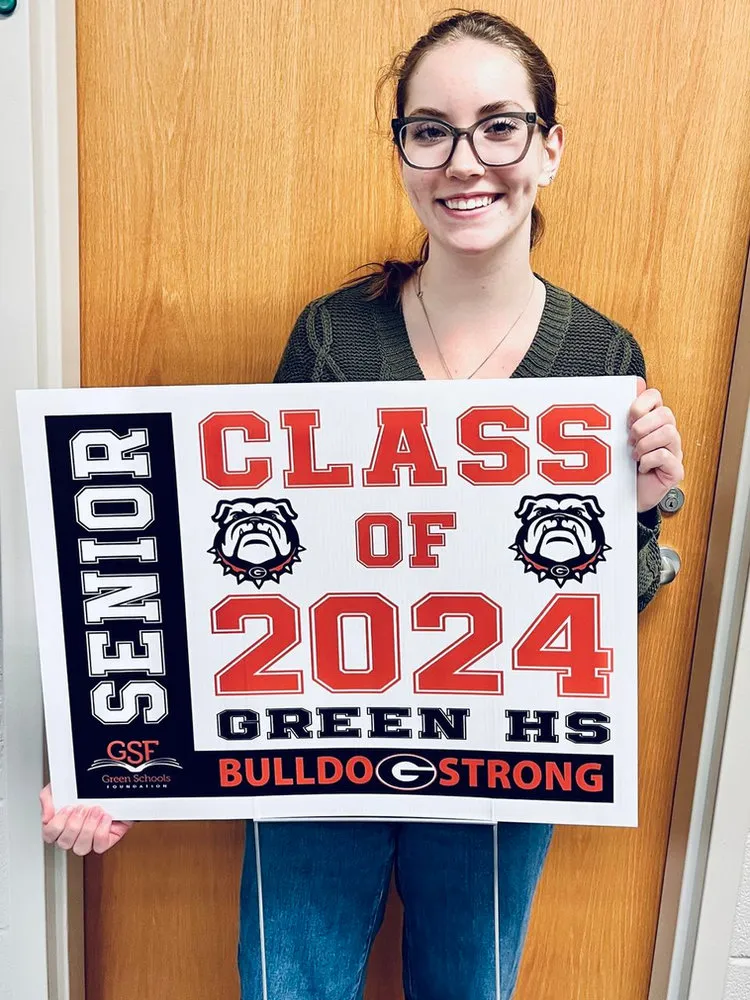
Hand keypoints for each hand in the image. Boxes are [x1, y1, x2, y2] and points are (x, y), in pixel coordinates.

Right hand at [40, 784, 133, 854]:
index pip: (49, 835)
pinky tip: (105, 817)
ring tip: (96, 810)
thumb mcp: (64, 785)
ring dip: (88, 828)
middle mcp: (75, 834)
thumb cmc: (90, 786)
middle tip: (83, 807)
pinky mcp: (106, 840)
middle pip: (64, 843)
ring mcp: (90, 839)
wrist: (117, 784)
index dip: (56, 825)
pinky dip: (101, 831)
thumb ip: (49, 797)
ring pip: (80, 848)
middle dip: (73, 824)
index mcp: (62, 824)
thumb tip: (46, 817)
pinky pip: (99, 846)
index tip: (67, 807)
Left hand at [628, 378, 683, 513]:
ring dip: (646, 443)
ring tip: (635, 455)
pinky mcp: (675, 471)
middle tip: (630, 439)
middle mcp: (666, 434)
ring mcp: (674, 452)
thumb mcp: (615, 437)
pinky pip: (666, 456)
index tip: (628, 419)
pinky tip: (642, 467)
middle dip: (643, 425)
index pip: (655, 396)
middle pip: (666, 414)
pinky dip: (649, 460)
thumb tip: (636, 382)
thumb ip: (623, 412)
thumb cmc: (620, 466)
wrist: (621, 498)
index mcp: (652, 422)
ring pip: (669, 433)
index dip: (640, 404)